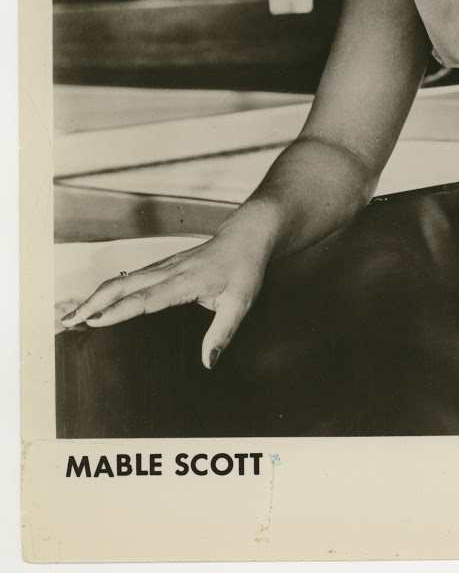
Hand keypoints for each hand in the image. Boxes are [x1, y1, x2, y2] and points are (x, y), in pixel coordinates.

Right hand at [60, 231, 269, 368]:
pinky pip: (132, 277)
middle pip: (124, 285)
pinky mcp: (163, 265)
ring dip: (96, 295)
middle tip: (69, 321)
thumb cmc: (245, 269)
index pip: (146, 298)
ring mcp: (164, 266)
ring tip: (74, 315)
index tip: (94, 321)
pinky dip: (110, 289)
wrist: (247, 237)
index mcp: (186, 282)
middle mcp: (169, 271)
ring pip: (124, 279)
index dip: (119, 310)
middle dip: (94, 302)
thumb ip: (223, 333)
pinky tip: (98, 301)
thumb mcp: (241, 303)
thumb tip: (208, 363)